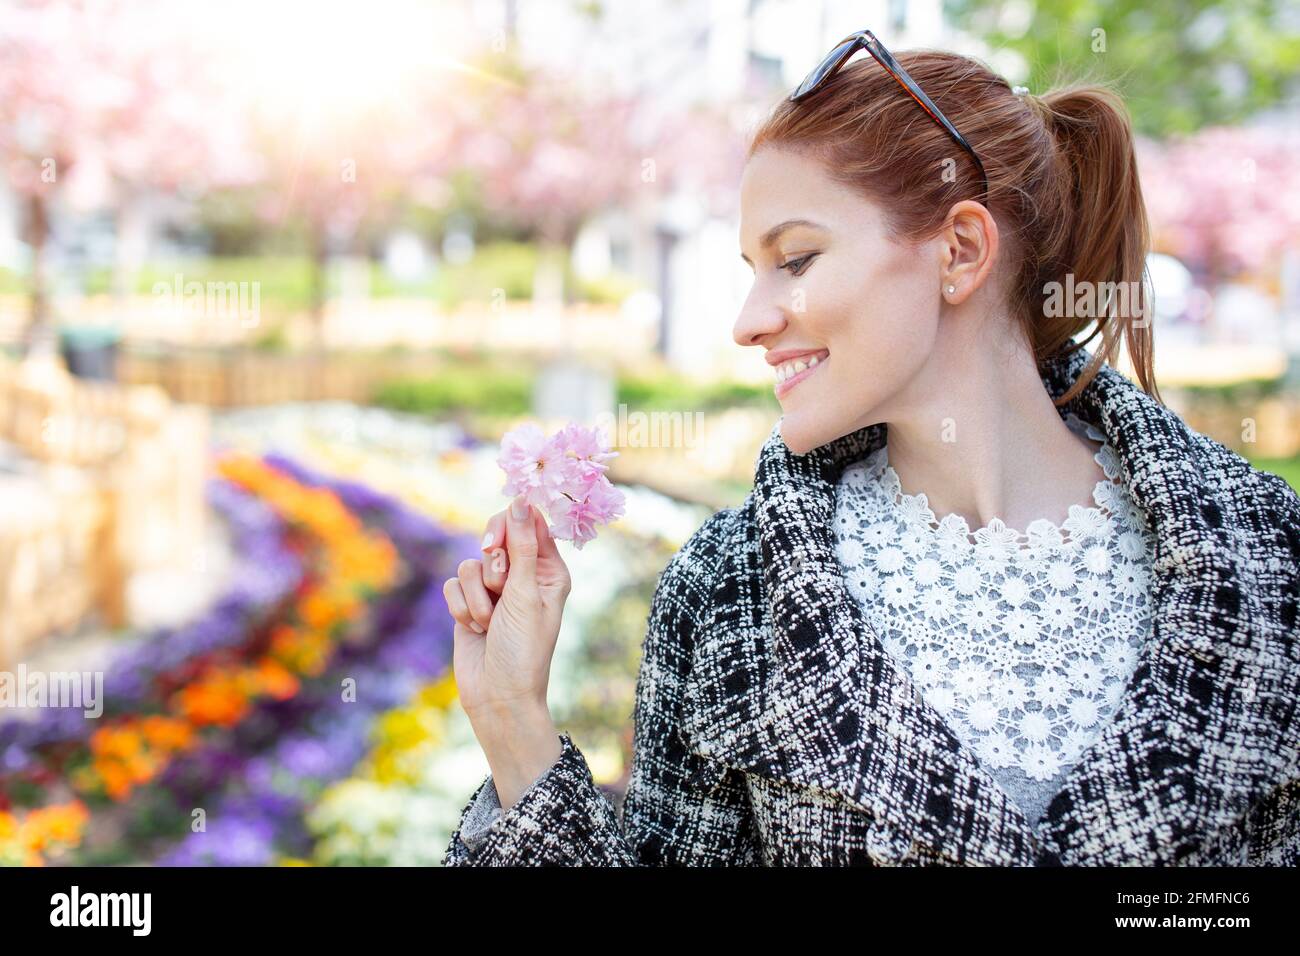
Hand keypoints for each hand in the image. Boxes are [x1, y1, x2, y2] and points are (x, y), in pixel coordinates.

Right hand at [443, 495, 571, 726]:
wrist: (497, 696)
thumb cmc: (523, 650)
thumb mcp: (526, 595)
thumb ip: (522, 546)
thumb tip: (521, 500)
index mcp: (550, 570)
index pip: (529, 523)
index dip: (510, 527)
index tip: (497, 546)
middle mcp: (523, 575)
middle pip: (496, 534)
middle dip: (491, 562)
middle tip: (498, 585)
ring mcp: (494, 590)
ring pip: (469, 563)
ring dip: (477, 596)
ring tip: (490, 622)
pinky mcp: (468, 603)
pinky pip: (452, 584)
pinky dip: (461, 608)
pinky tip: (475, 629)